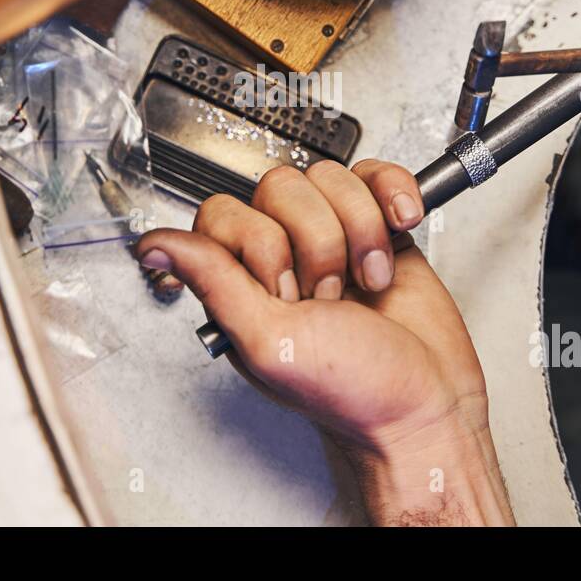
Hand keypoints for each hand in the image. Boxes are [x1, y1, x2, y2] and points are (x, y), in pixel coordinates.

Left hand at [136, 159, 512, 525]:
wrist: (427, 405)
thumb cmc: (349, 391)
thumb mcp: (267, 341)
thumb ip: (212, 282)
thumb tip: (153, 246)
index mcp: (241, 283)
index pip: (227, 213)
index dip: (263, 244)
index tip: (286, 294)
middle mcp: (283, 255)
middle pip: (281, 186)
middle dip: (318, 242)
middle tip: (331, 295)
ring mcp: (333, 236)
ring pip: (330, 177)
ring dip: (361, 229)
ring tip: (369, 279)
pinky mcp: (379, 228)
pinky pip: (376, 175)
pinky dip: (392, 195)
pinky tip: (399, 228)